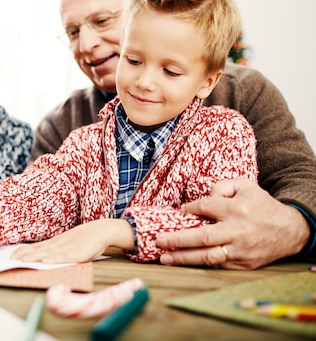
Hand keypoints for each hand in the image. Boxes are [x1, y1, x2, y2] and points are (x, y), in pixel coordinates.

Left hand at [10, 219, 133, 263]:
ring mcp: (68, 248)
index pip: (37, 246)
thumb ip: (57, 249)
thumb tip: (43, 255)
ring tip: (24, 260)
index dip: (25, 250)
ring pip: (49, 253)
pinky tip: (46, 261)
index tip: (12, 254)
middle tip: (12, 258)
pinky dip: (54, 259)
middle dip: (25, 254)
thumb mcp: (68, 242)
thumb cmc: (85, 239)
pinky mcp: (77, 253)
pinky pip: (64, 256)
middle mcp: (59, 244)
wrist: (101, 231)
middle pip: (39, 249)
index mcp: (56, 242)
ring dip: (35, 257)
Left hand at [156, 178, 309, 269]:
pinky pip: (218, 265)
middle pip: (202, 237)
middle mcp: (238, 231)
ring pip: (208, 256)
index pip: (205, 208)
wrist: (290, 230)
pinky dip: (200, 264)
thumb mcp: (245, 186)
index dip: (189, 210)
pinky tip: (184, 262)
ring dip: (183, 258)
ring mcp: (240, 250)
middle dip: (177, 239)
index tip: (178, 212)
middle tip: (158, 240)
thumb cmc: (262, 206)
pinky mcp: (244, 264)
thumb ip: (221, 186)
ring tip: (164, 258)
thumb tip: (199, 201)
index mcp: (237, 209)